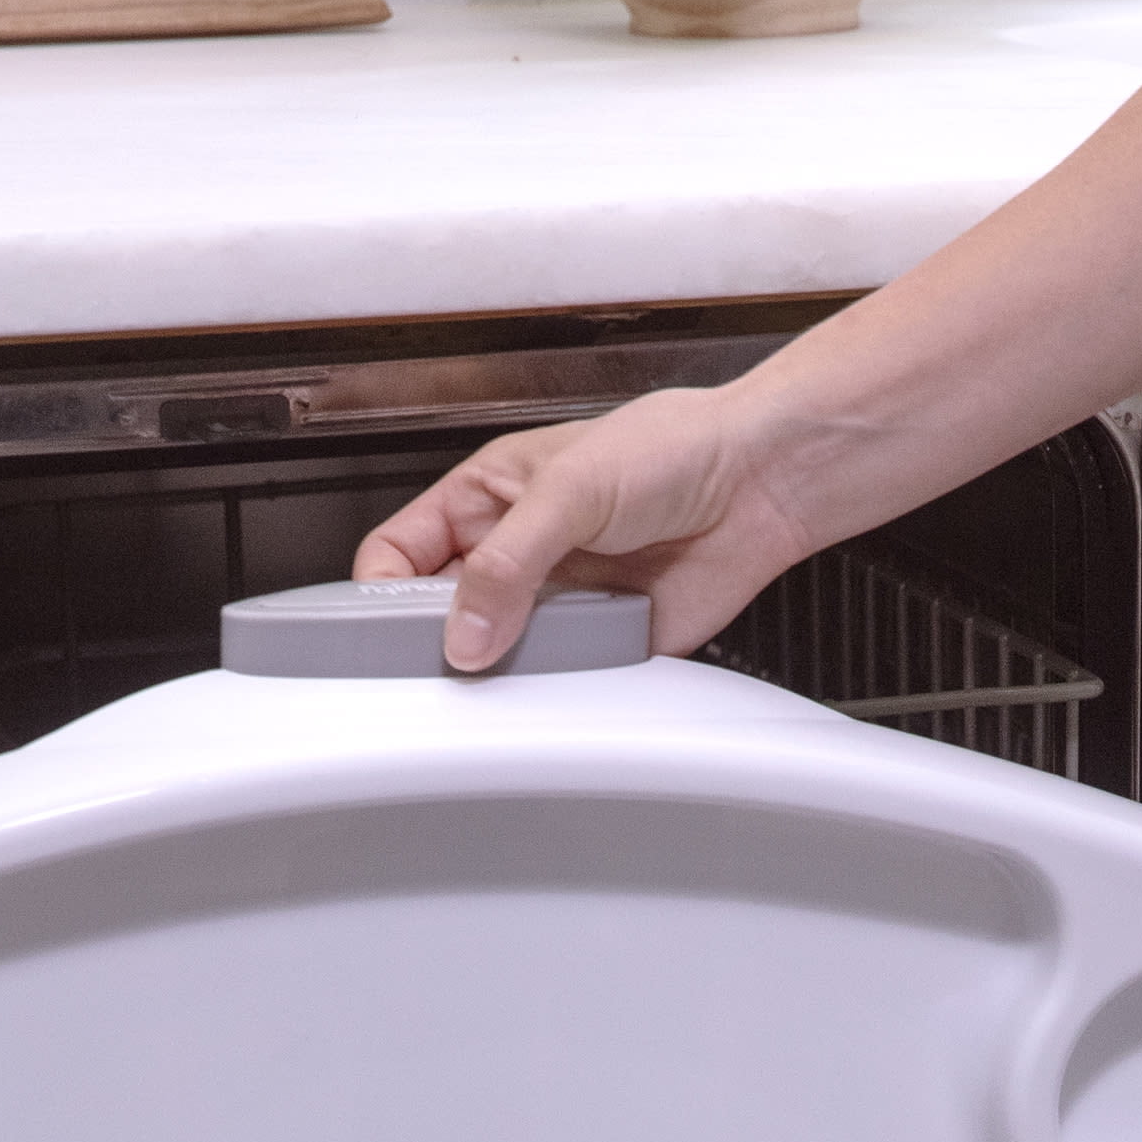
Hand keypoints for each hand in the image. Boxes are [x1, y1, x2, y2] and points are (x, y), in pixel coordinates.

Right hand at [352, 384, 818, 672]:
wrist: (759, 484)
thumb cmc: (674, 449)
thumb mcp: (570, 489)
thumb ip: (509, 563)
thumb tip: (465, 631)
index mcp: (486, 500)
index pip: (398, 555)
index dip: (382, 593)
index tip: (393, 628)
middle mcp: (513, 555)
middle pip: (439, 618)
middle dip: (438, 643)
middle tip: (450, 659)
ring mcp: (552, 604)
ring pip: (496, 659)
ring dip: (500, 672)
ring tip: (511, 665)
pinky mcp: (598, 644)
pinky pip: (559, 683)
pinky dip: (556, 692)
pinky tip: (561, 678)